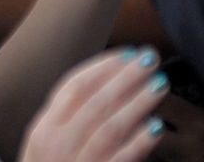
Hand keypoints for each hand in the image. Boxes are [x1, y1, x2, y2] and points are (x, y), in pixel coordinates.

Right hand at [21, 49, 167, 161]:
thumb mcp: (49, 144)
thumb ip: (71, 115)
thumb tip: (108, 80)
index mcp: (43, 129)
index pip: (73, 86)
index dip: (103, 66)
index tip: (127, 52)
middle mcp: (55, 146)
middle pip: (95, 101)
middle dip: (126, 76)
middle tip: (151, 58)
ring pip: (108, 127)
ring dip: (137, 102)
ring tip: (160, 85)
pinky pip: (119, 161)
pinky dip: (138, 143)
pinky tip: (156, 127)